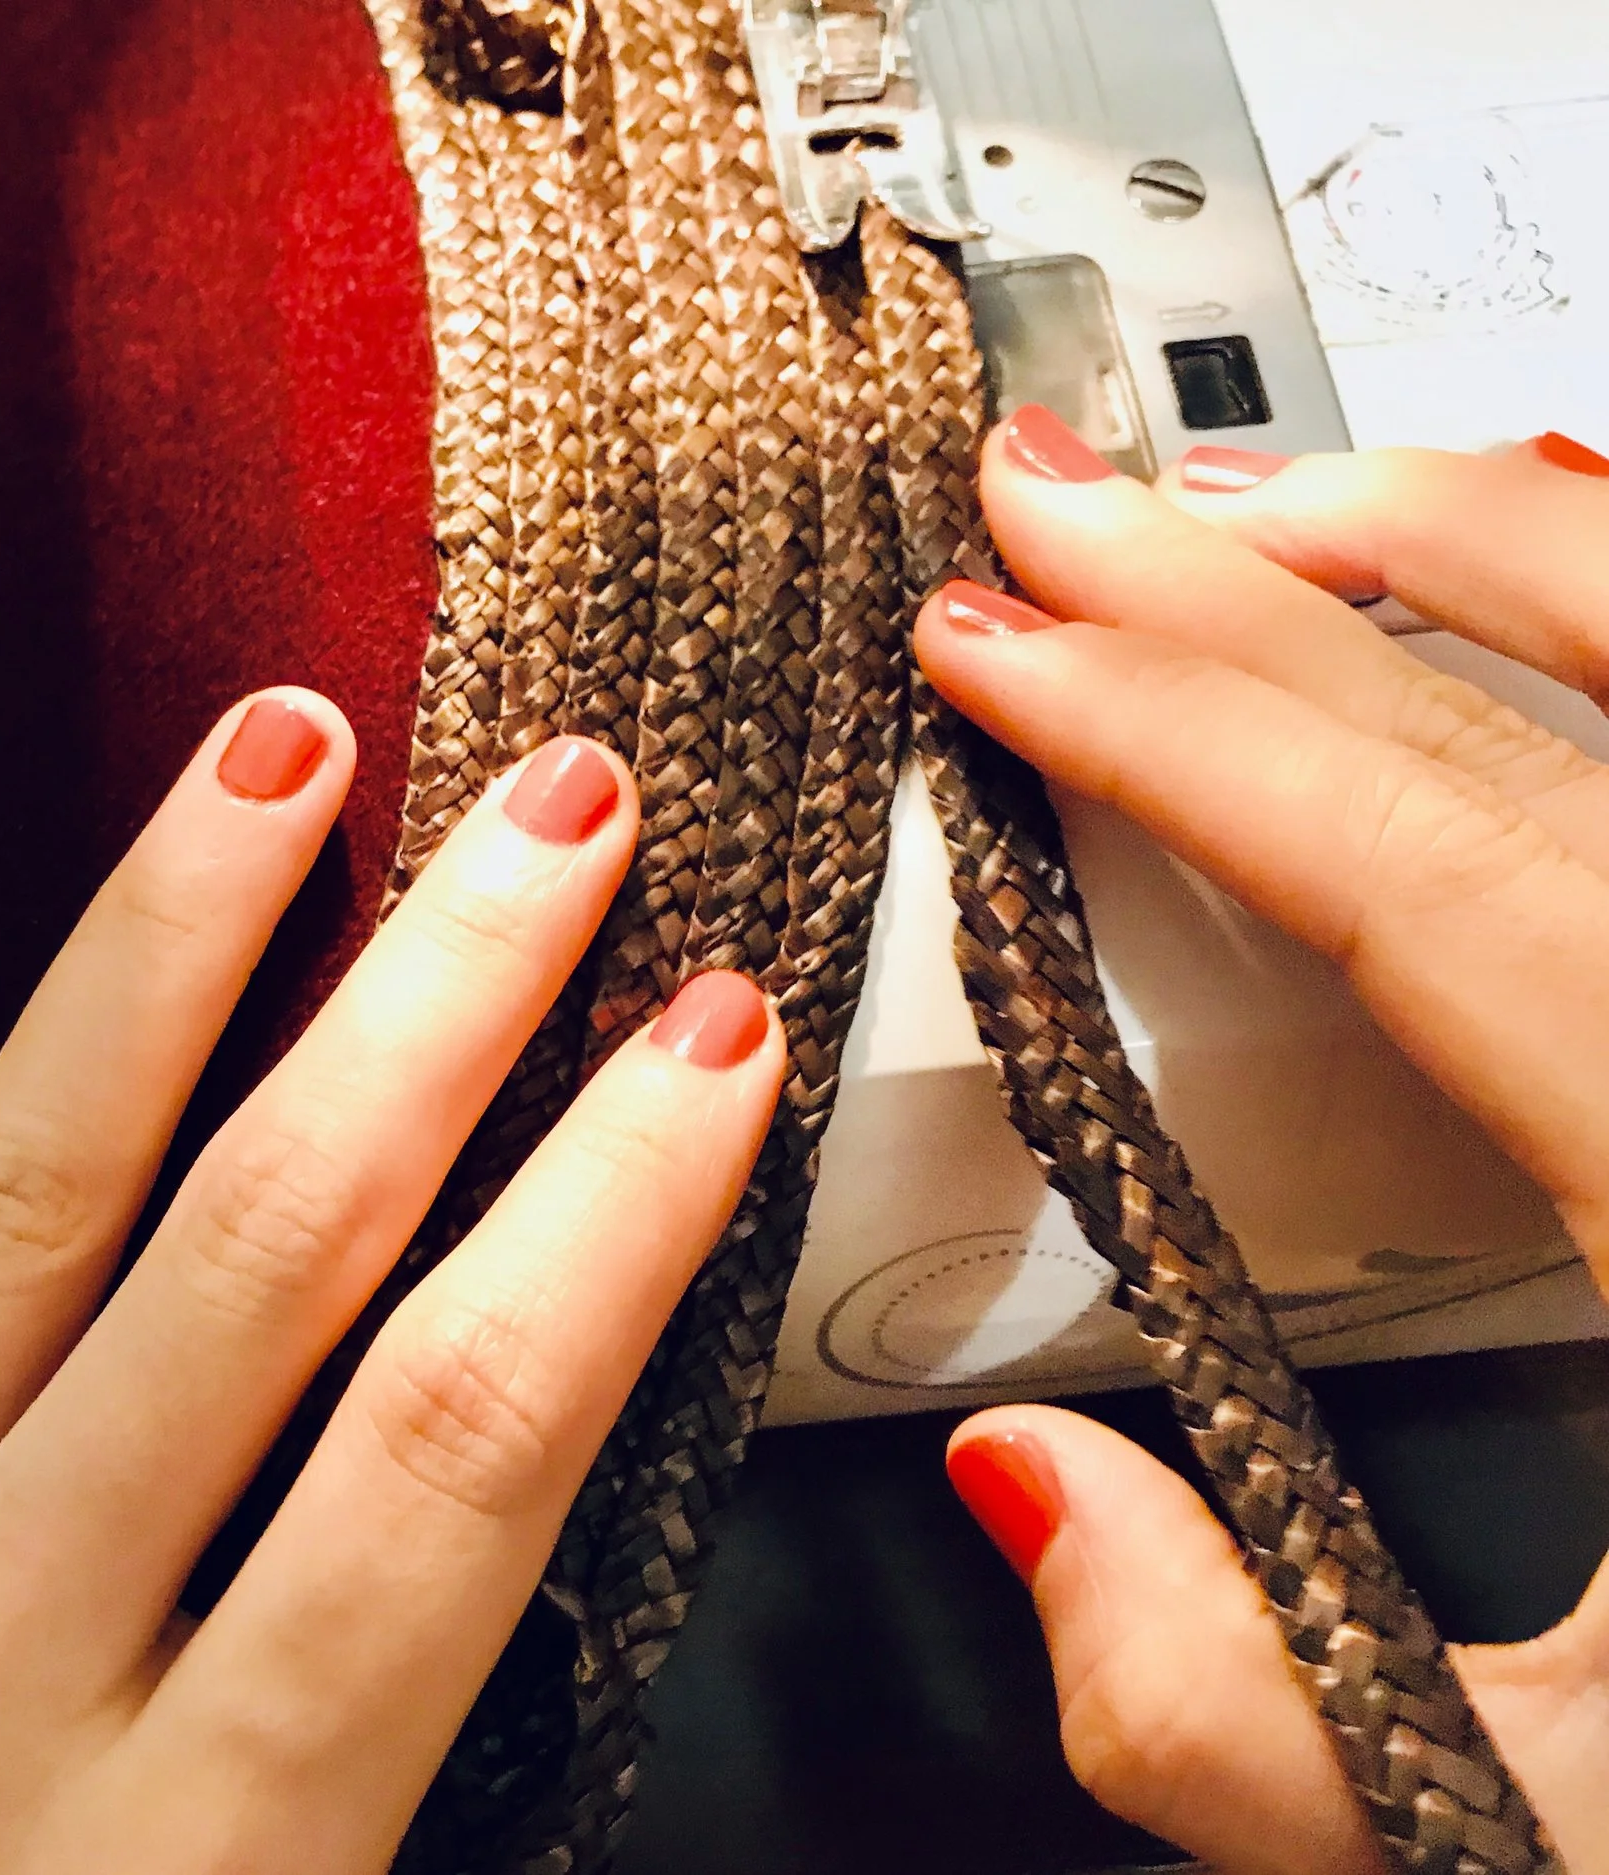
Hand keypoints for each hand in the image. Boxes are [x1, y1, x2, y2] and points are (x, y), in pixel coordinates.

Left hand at [0, 693, 784, 1872]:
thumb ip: (427, 1794)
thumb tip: (536, 1524)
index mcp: (207, 1847)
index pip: (456, 1452)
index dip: (613, 1216)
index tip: (716, 1035)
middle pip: (261, 1263)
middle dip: (438, 1009)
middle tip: (559, 809)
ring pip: (8, 1200)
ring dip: (160, 946)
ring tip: (274, 747)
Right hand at [915, 412, 1608, 1872]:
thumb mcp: (1531, 1837)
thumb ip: (1241, 1711)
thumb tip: (1029, 1482)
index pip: (1435, 877)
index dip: (1179, 730)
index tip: (998, 643)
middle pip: (1546, 731)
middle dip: (1263, 588)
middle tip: (1068, 500)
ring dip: (1476, 545)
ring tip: (1268, 502)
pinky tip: (1550, 561)